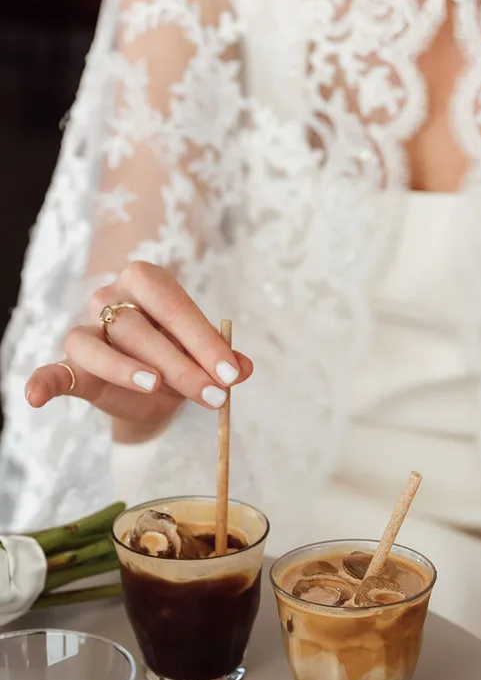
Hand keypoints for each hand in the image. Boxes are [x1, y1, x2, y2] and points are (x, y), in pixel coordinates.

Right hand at [25, 262, 252, 439]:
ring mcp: (87, 330)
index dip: (203, 340)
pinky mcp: (72, 364)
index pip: (173, 305)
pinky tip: (36, 396)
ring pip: (98, 345)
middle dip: (180, 363)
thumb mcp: (205, 358)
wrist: (153, 388)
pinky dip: (43, 381)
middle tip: (214, 395)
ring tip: (155, 387)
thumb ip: (223, 359)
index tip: (231, 374)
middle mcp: (110, 299)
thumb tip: (244, 368)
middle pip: (138, 328)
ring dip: (125, 368)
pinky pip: (54, 369)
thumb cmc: (180, 357)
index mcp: (146, 283)